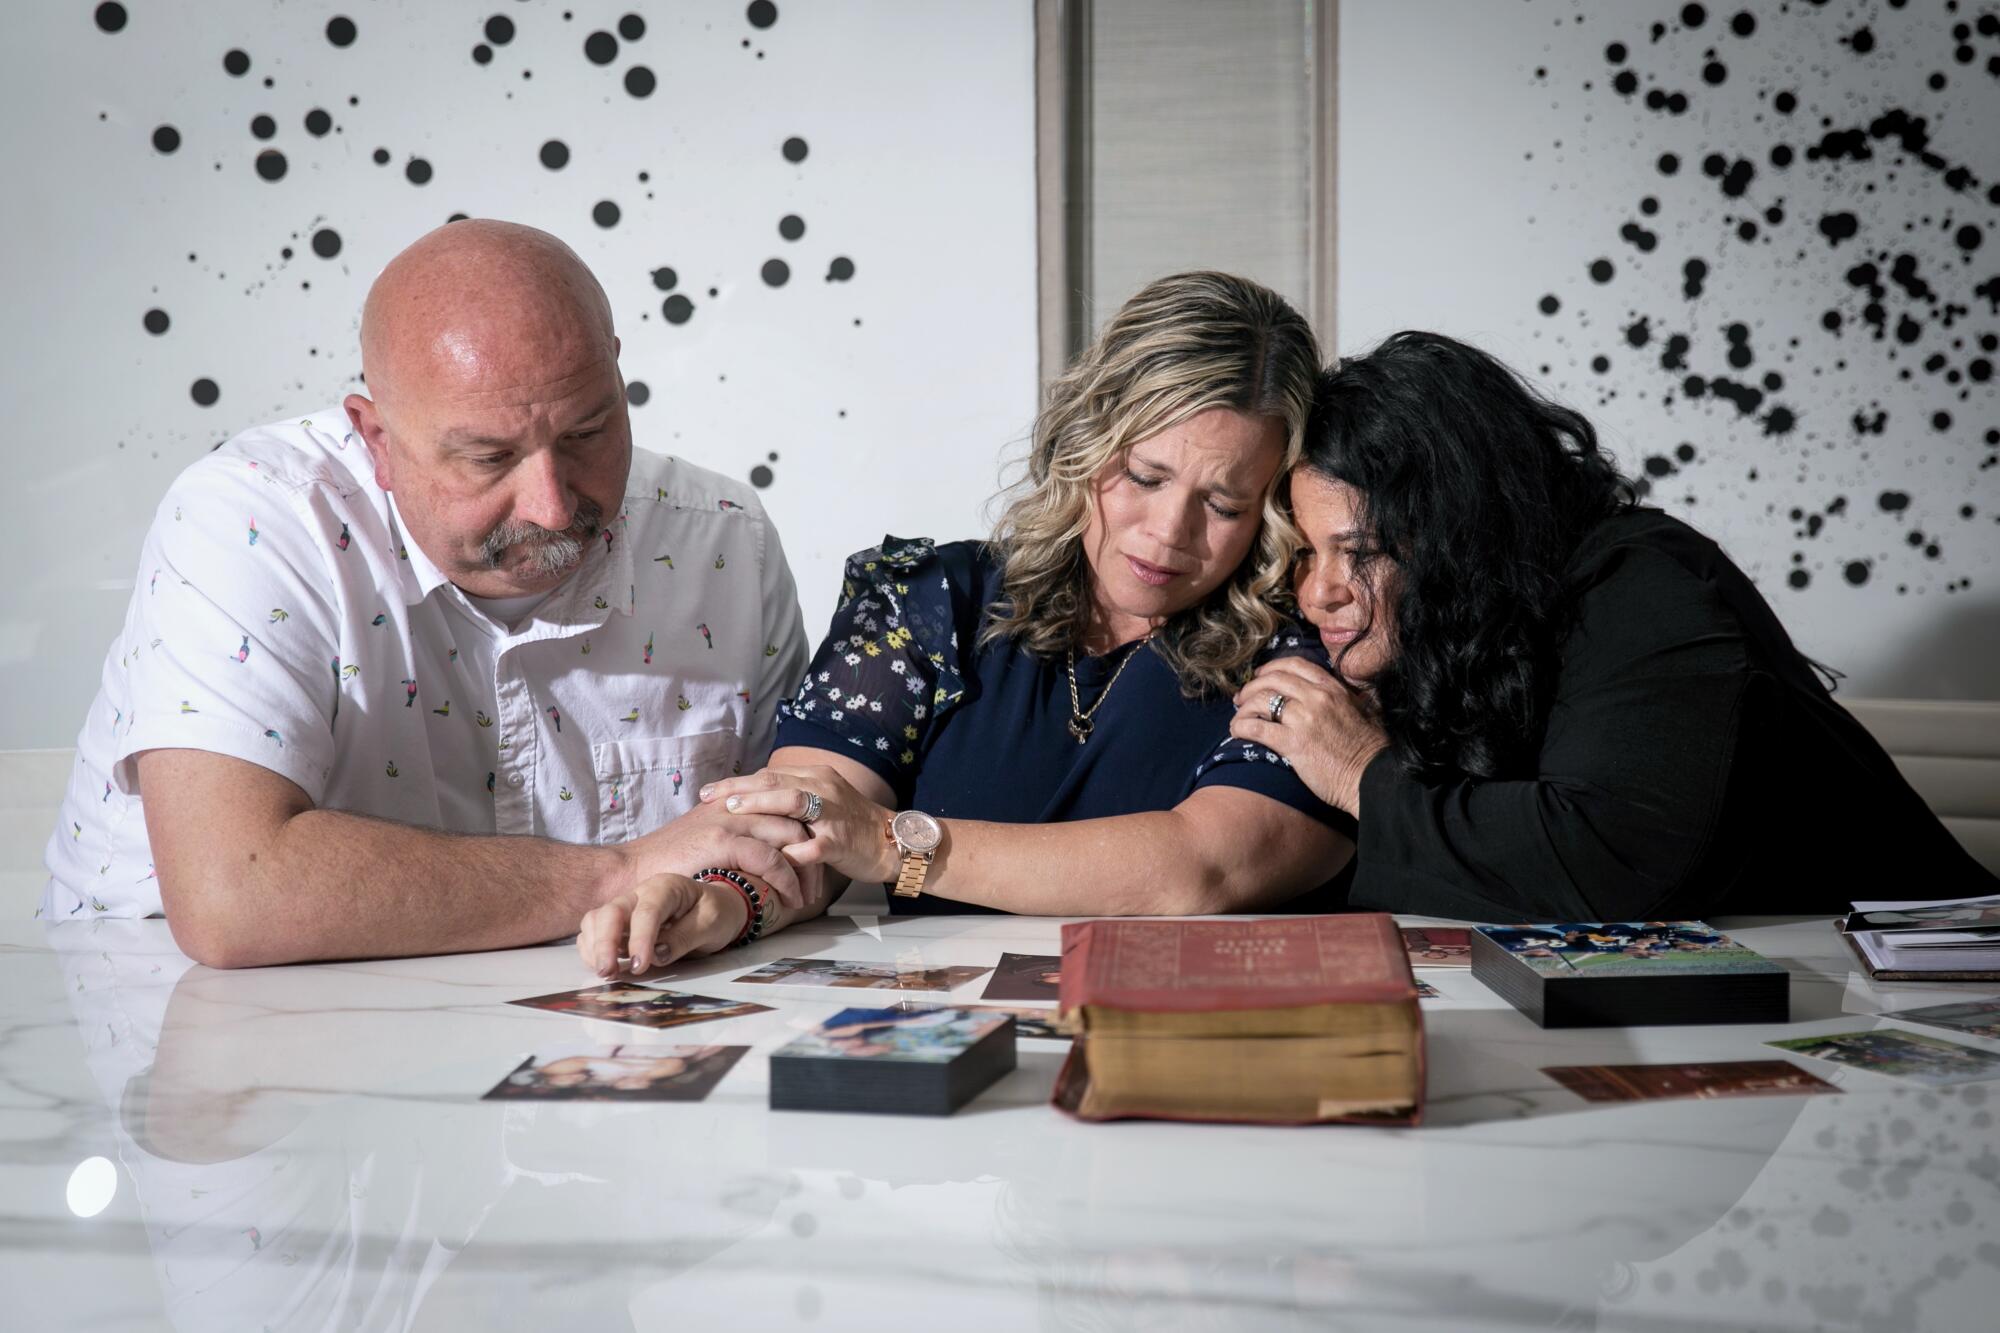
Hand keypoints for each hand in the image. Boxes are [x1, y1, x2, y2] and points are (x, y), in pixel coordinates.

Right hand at [576, 874, 748, 977]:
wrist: (715, 909)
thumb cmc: (716, 913)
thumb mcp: (712, 923)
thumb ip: (685, 937)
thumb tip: (656, 955)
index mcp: (666, 887)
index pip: (647, 910)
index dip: (640, 938)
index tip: (640, 966)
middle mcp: (640, 893)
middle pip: (611, 911)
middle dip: (606, 943)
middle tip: (608, 972)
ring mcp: (626, 907)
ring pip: (596, 920)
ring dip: (594, 947)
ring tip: (605, 973)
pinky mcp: (618, 924)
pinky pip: (593, 932)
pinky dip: (591, 949)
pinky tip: (602, 966)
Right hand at [617, 799, 810, 908]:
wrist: (630, 869)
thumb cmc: (665, 862)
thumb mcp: (703, 838)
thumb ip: (732, 836)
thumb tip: (759, 853)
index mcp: (733, 800)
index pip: (784, 806)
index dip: (805, 833)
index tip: (814, 860)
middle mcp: (736, 804)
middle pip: (795, 818)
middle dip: (814, 850)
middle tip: (818, 883)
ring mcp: (730, 820)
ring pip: (790, 836)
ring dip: (806, 868)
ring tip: (808, 896)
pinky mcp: (723, 841)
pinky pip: (771, 858)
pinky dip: (787, 880)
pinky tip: (791, 898)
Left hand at [698, 764, 896, 884]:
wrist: (894, 842)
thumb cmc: (854, 826)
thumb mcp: (824, 801)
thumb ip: (794, 798)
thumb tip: (756, 800)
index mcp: (817, 777)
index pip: (770, 774)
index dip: (738, 782)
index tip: (711, 790)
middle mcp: (824, 788)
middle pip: (774, 781)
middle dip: (738, 788)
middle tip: (708, 796)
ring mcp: (833, 814)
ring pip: (791, 801)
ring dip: (759, 804)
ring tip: (731, 812)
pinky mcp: (840, 841)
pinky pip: (811, 846)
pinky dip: (788, 851)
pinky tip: (765, 857)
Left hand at [1230, 657, 1388, 814]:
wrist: (1373, 777)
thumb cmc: (1371, 749)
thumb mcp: (1366, 711)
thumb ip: (1348, 698)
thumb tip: (1344, 694)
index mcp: (1333, 688)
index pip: (1294, 665)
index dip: (1271, 667)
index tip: (1260, 676)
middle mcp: (1316, 697)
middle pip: (1272, 680)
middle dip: (1251, 686)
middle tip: (1241, 697)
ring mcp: (1303, 719)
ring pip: (1261, 701)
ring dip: (1244, 707)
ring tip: (1238, 716)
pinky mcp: (1293, 743)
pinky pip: (1257, 727)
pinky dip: (1241, 726)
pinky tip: (1237, 732)